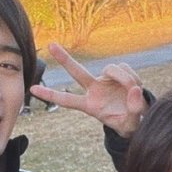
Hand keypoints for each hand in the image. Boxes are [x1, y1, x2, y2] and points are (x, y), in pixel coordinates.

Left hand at [30, 42, 147, 136]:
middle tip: (50, 45)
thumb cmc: (129, 123)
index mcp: (90, 106)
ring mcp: (105, 79)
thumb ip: (134, 111)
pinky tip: (136, 87)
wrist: (139, 115)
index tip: (32, 89)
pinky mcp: (118, 72)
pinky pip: (125, 68)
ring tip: (133, 92)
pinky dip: (133, 77)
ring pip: (112, 69)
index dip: (50, 95)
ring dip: (126, 79)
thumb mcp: (131, 126)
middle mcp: (94, 89)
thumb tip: (134, 90)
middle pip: (77, 72)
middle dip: (64, 58)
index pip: (67, 100)